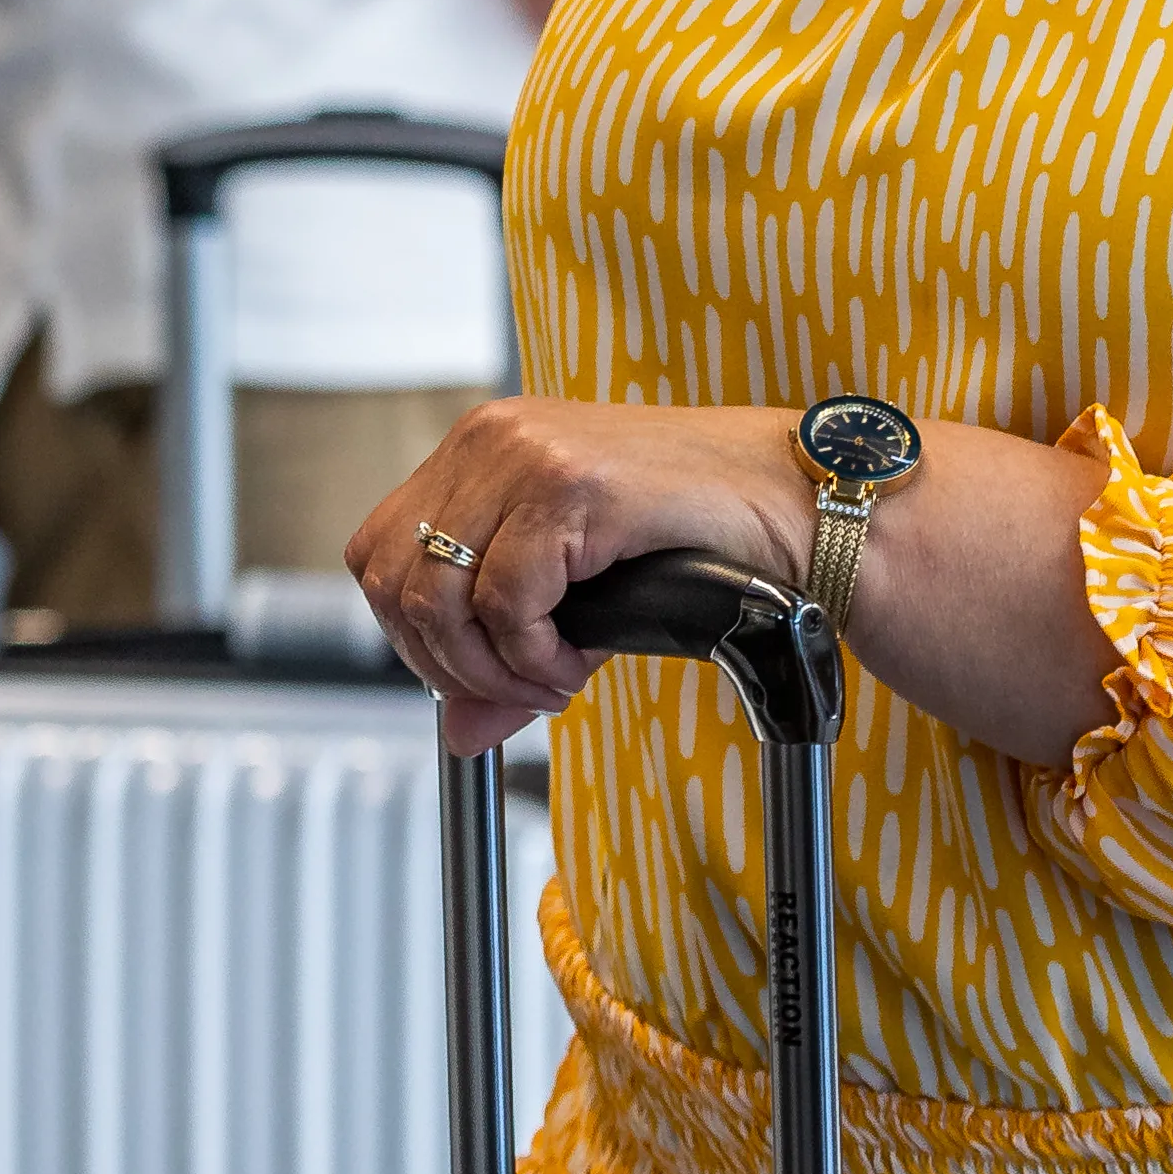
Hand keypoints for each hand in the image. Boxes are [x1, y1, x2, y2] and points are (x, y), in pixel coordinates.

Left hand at [358, 397, 811, 757]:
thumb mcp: (579, 597)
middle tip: (517, 688)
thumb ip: (507, 655)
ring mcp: (526, 455)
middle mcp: (492, 438)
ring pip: (439, 595)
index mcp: (482, 447)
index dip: (410, 632)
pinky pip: (505, 602)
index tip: (472, 672)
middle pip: (390, 577)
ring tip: (555, 678)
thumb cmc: (697, 536)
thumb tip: (457, 735)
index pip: (377, 551)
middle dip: (444, 661)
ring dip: (493, 668)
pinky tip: (580, 662)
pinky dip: (534, 657)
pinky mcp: (571, 485)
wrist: (795, 502)